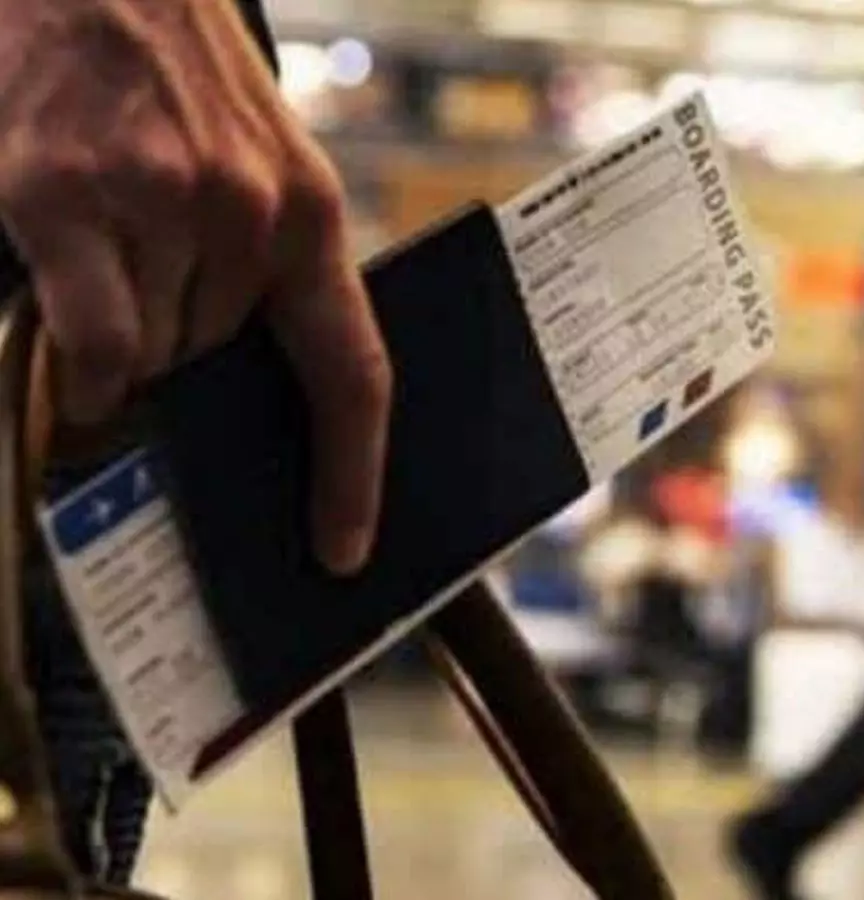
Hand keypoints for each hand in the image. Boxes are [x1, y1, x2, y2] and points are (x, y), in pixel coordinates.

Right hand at [0, 0, 390, 572]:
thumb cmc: (174, 74)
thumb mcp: (259, 161)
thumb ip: (262, 267)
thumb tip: (230, 384)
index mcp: (309, 213)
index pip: (352, 369)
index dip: (353, 471)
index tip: (343, 546)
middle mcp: (245, 216)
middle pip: (218, 368)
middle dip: (184, 355)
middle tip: (150, 284)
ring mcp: (156, 207)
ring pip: (148, 360)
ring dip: (125, 338)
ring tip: (107, 246)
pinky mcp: (63, 199)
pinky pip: (87, 343)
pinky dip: (78, 365)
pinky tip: (72, 341)